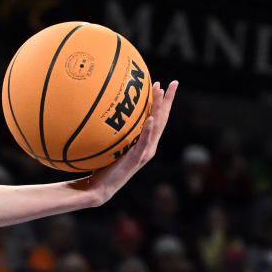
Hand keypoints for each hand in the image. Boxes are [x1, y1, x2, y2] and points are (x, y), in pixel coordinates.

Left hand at [77, 80, 178, 204]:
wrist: (98, 188)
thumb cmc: (102, 168)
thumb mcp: (109, 146)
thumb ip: (112, 133)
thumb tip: (100, 113)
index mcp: (144, 143)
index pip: (157, 118)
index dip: (162, 102)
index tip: (162, 84)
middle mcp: (148, 147)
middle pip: (162, 119)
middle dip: (168, 100)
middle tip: (173, 82)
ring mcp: (144, 153)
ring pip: (156, 126)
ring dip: (159, 108)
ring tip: (160, 92)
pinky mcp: (136, 159)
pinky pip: (144, 142)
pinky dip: (148, 130)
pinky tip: (150, 118)